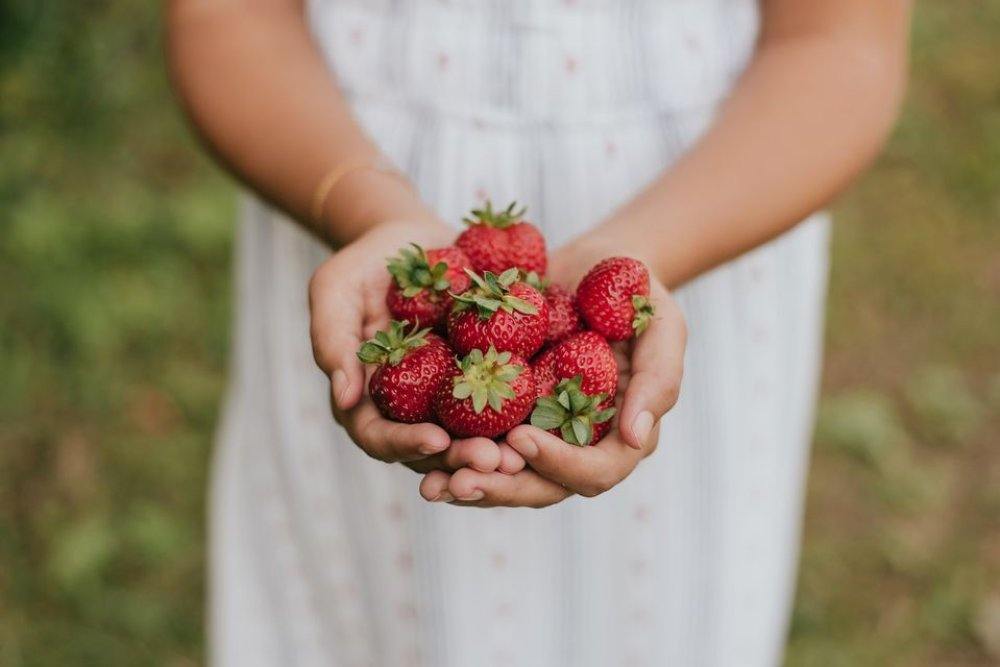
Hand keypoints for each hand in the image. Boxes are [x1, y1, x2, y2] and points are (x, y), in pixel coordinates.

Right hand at [309, 219, 525, 474]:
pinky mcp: (485, 379)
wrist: (415, 239)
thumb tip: (343, 398)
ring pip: (471, 438)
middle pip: (431, 450)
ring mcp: (449, 398)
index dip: (405, 444)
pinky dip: (523, 417)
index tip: (435, 439)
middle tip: (493, 460)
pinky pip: (505, 404)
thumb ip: (332, 341)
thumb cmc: (365, 262)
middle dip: (461, 459)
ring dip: (496, 452)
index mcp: (367, 399)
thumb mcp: (334, 289)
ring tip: (523, 455)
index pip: (379, 436)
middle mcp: (410, 409)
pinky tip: (547, 420)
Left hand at [418, 245, 685, 505]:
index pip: (594, 472)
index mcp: (620, 436)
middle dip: (500, 488)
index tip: (521, 436)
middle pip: (541, 488)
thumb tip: (637, 437)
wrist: (590, 264)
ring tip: (430, 483)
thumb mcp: (661, 323)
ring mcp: (537, 432)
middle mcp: (576, 446)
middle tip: (458, 481)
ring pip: (503, 475)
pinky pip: (474, 441)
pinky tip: (416, 447)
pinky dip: (447, 451)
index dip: (559, 463)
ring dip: (467, 481)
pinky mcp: (501, 413)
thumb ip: (658, 378)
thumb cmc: (635, 290)